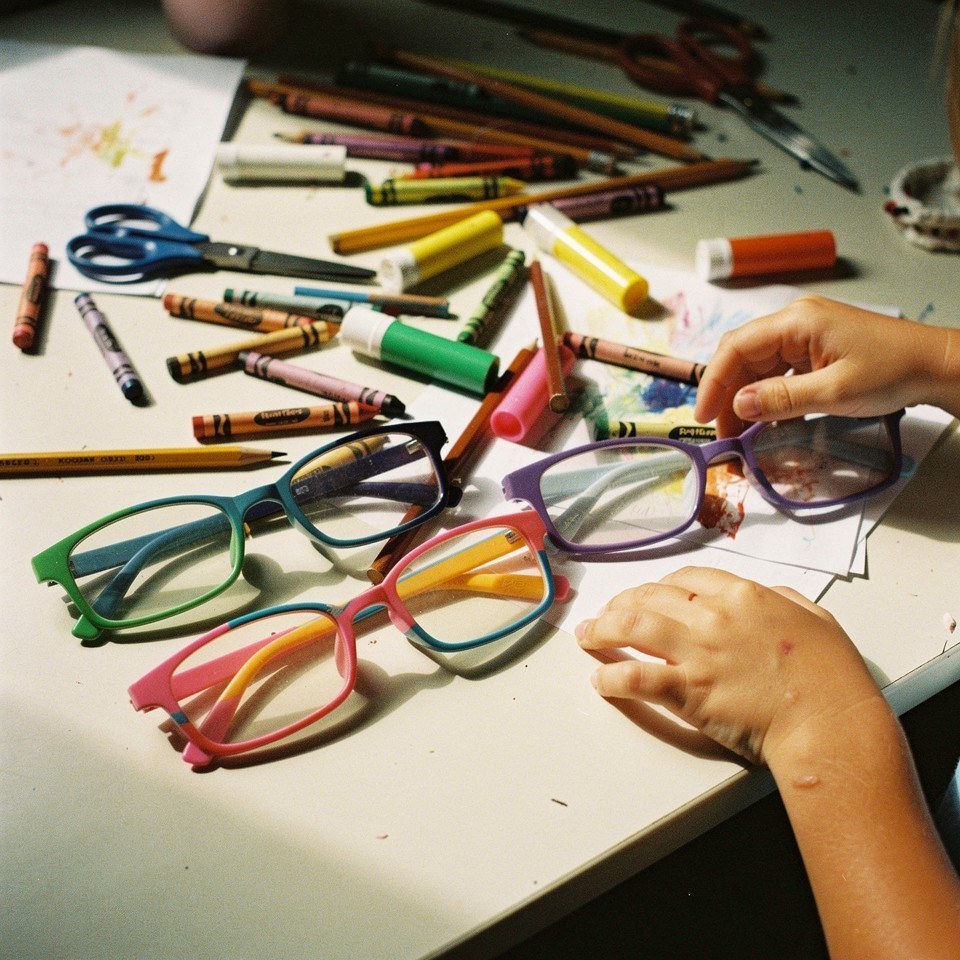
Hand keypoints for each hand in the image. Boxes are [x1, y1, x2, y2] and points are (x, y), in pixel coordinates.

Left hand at [575, 566, 884, 765]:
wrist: (829, 723)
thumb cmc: (831, 677)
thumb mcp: (816, 618)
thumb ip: (784, 601)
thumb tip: (767, 596)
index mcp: (744, 596)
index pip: (687, 578)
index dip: (661, 584)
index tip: (650, 594)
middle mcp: (713, 616)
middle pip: (652, 596)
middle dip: (622, 602)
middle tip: (607, 613)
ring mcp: (697, 652)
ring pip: (633, 626)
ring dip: (603, 629)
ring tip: (587, 635)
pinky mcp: (688, 691)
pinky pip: (636, 678)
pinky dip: (611, 677)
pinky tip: (599, 679)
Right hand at [694, 295, 959, 435]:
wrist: (937, 365)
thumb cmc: (894, 371)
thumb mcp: (835, 391)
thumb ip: (783, 399)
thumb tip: (738, 405)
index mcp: (796, 321)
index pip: (736, 347)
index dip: (714, 382)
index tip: (705, 416)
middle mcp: (795, 322)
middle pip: (742, 355)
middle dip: (726, 393)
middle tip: (722, 431)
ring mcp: (805, 334)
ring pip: (758, 365)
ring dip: (746, 397)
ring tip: (741, 432)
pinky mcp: (815, 348)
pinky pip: (778, 370)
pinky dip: (767, 395)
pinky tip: (766, 418)